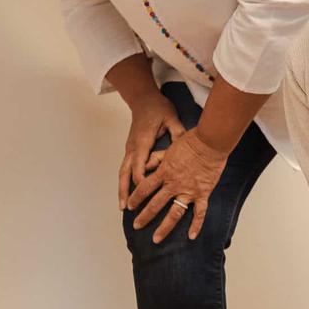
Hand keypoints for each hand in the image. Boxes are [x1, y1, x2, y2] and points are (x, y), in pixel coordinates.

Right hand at [117, 93, 185, 208]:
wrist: (144, 99)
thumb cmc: (158, 108)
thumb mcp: (171, 118)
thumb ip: (178, 132)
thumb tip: (186, 146)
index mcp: (143, 142)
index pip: (140, 166)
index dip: (143, 182)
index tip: (148, 195)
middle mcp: (133, 148)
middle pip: (126, 174)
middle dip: (126, 191)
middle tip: (127, 208)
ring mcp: (129, 149)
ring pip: (123, 173)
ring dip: (122, 189)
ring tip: (122, 207)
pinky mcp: (130, 149)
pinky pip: (125, 168)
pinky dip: (124, 182)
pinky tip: (126, 193)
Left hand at [127, 128, 228, 242]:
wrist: (210, 143)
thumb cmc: (190, 142)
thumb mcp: (168, 149)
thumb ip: (154, 159)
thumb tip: (142, 166)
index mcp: (164, 172)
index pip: (144, 188)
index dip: (135, 197)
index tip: (129, 206)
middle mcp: (174, 184)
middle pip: (155, 204)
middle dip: (144, 216)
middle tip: (136, 226)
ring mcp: (189, 191)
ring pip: (174, 213)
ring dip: (164, 227)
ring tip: (156, 239)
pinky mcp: (203, 194)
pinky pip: (199, 213)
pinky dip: (196, 225)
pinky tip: (191, 236)